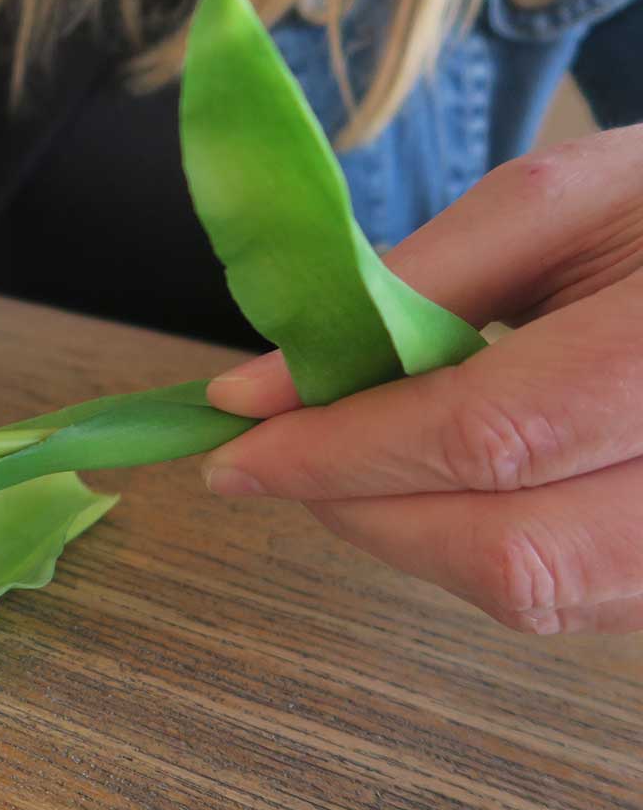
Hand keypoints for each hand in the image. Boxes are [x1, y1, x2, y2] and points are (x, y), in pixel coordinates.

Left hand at [205, 125, 642, 634]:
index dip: (344, 453)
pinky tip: (453, 485)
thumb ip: (410, 290)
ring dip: (412, 537)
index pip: (491, 435)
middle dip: (362, 511)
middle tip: (283, 460)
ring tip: (366, 460)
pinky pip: (574, 603)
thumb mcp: (559, 206)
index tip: (234, 450)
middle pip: (509, 550)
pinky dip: (479, 551)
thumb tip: (258, 388)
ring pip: (537, 595)